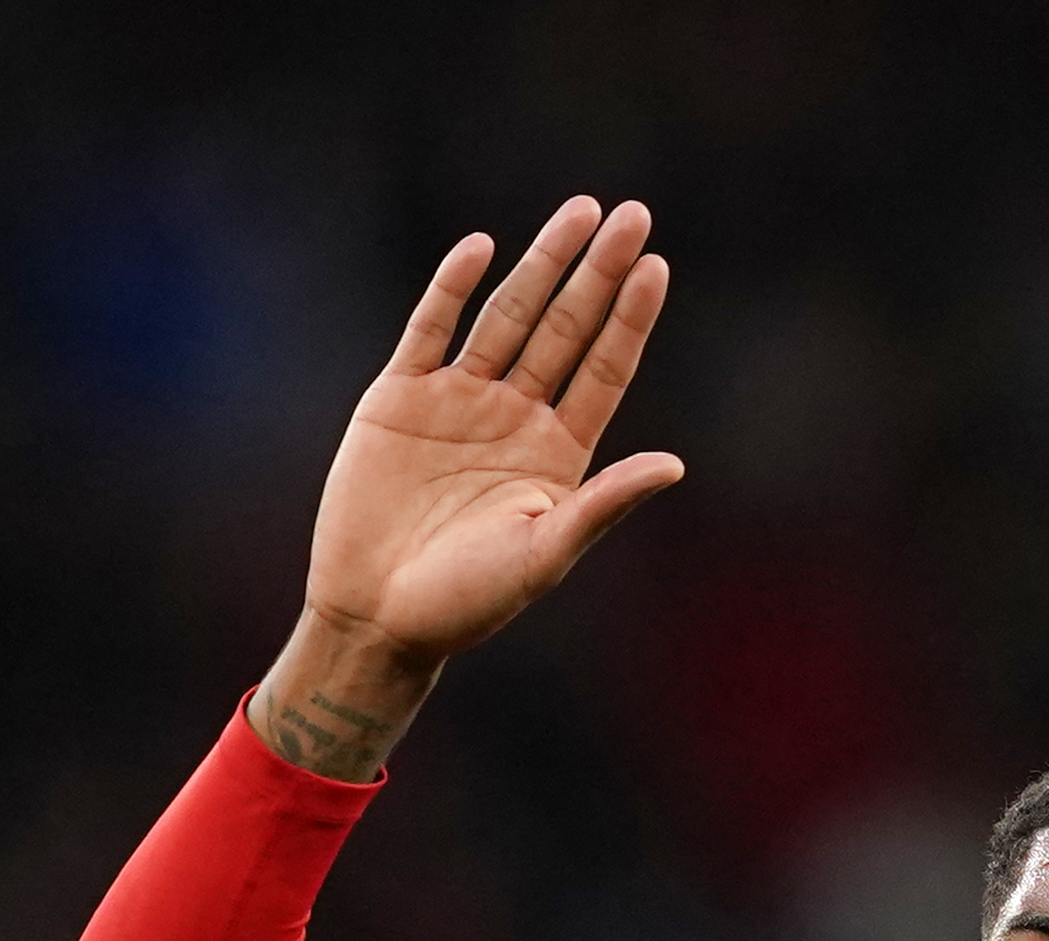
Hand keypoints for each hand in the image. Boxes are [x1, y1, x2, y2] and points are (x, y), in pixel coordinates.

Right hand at [248, 199, 685, 778]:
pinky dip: (452, 290)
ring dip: (542, 265)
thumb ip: (604, 504)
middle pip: (565, 329)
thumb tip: (674, 466)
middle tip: (633, 214)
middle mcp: (513, 417)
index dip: (629, 319)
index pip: (604, 369)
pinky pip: (429, 330)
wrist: (375, 619)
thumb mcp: (544, 555)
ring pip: (507, 317)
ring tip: (580, 212)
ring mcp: (457, 402)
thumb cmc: (466, 603)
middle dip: (597, 272)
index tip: (655, 266)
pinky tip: (480, 249)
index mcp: (557, 453)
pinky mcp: (399, 399)